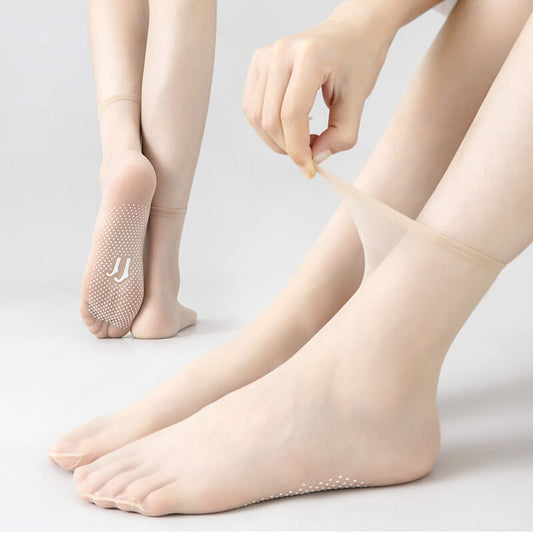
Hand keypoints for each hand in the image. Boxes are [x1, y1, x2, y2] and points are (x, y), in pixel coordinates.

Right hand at [242, 2, 395, 178]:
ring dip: (276, 139)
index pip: (291, 115)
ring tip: (301, 139)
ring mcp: (265, 56)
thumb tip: (314, 159)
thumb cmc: (358, 60)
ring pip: (256, 116)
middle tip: (309, 155)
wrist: (352, 30)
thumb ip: (341, 135)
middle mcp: (280, 53)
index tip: (310, 169)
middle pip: (270, 119)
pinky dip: (267, 126)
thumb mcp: (359, 99)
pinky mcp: (258, 63)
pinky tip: (290, 125)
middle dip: (287, 147)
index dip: (298, 149)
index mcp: (309, 57)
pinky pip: (251, 107)